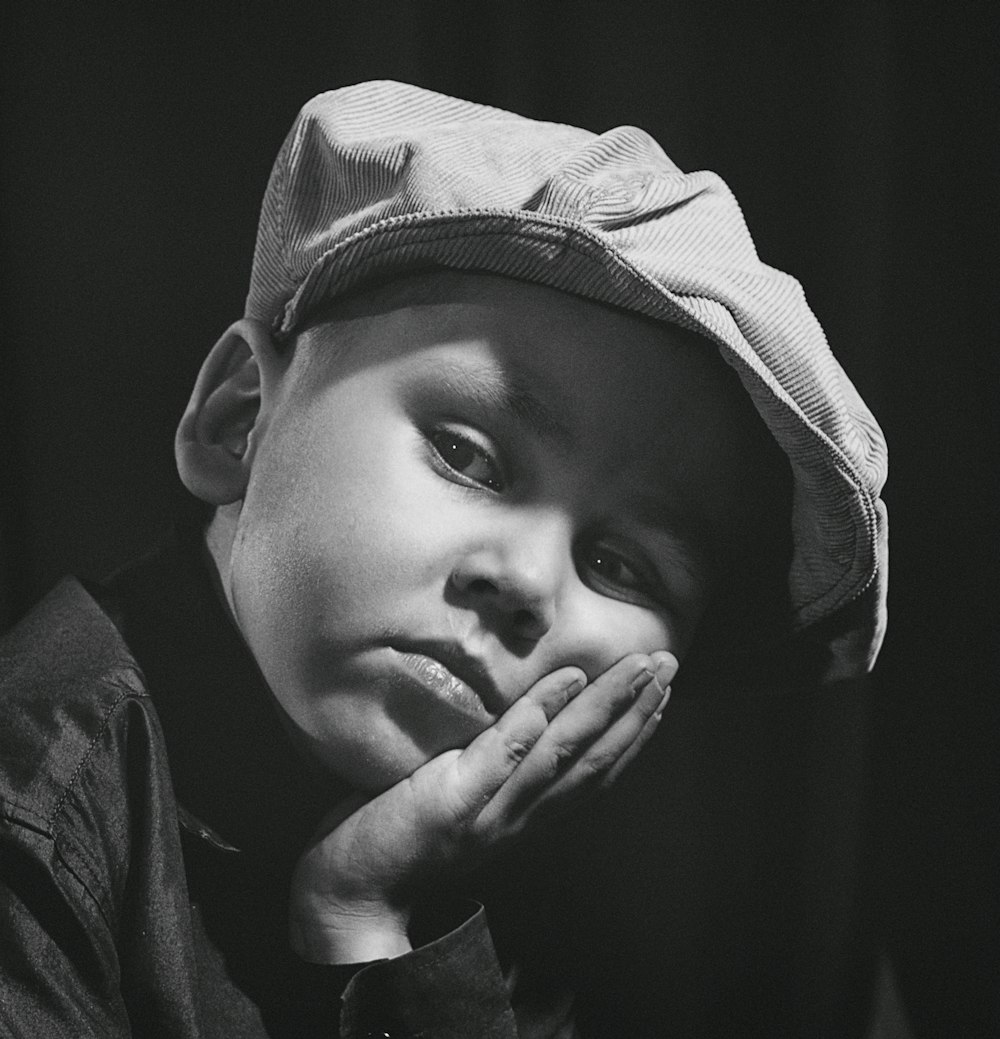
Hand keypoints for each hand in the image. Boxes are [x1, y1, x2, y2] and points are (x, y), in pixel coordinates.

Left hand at [289, 651, 676, 962]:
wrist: (350, 894)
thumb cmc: (401, 838)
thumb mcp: (462, 805)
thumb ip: (493, 772)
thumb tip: (518, 722)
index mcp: (525, 818)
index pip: (593, 773)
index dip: (632, 734)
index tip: (660, 696)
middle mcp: (520, 817)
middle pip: (592, 759)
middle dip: (636, 712)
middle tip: (668, 665)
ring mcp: (489, 810)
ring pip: (562, 753)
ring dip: (606, 708)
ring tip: (637, 668)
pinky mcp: (452, 801)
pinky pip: (503, 755)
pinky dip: (538, 719)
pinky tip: (565, 684)